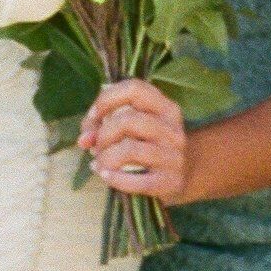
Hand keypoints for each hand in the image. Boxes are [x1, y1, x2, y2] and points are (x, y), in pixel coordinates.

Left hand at [77, 80, 189, 204]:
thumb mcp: (134, 127)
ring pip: (130, 149)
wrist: (187, 173)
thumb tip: (84, 140)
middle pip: (128, 120)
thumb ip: (103, 125)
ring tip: (99, 162)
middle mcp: (173, 129)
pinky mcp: (170, 181)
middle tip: (96, 146)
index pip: (134, 89)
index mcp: (166, 108)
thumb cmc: (151, 144)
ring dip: (106, 157)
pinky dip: (114, 179)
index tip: (93, 116)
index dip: (107, 100)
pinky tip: (105, 176)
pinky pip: (137, 181)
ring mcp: (173, 156)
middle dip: (103, 134)